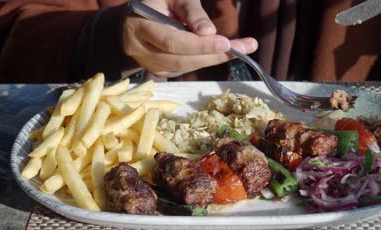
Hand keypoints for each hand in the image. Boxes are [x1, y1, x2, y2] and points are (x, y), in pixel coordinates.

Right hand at [122, 0, 256, 77]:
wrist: (135, 18)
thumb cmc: (157, 1)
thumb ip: (191, 11)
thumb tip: (209, 33)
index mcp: (140, 26)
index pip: (172, 42)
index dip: (199, 45)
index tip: (226, 42)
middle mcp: (141, 50)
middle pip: (181, 59)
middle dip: (214, 55)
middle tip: (245, 47)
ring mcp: (149, 64)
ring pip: (186, 67)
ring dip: (215, 59)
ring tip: (243, 48)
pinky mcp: (160, 71)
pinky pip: (186, 68)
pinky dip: (206, 60)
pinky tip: (222, 51)